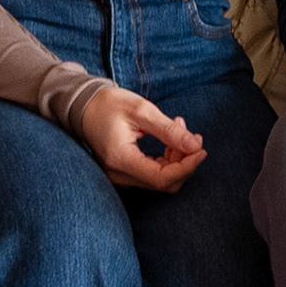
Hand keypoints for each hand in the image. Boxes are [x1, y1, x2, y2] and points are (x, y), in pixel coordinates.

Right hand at [80, 84, 206, 192]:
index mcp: (121, 159)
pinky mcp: (124, 171)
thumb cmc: (109, 104)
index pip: (162, 178)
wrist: (83, 106)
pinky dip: (168, 158)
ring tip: (179, 128)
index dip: (187, 167)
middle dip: (184, 161)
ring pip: (161, 179)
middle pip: (164, 182)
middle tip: (191, 134)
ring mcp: (120, 175)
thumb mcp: (142, 110)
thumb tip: (195, 145)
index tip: (202, 149)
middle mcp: (119, 174)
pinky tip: (170, 139)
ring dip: (177, 158)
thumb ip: (169, 130)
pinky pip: (153, 173)